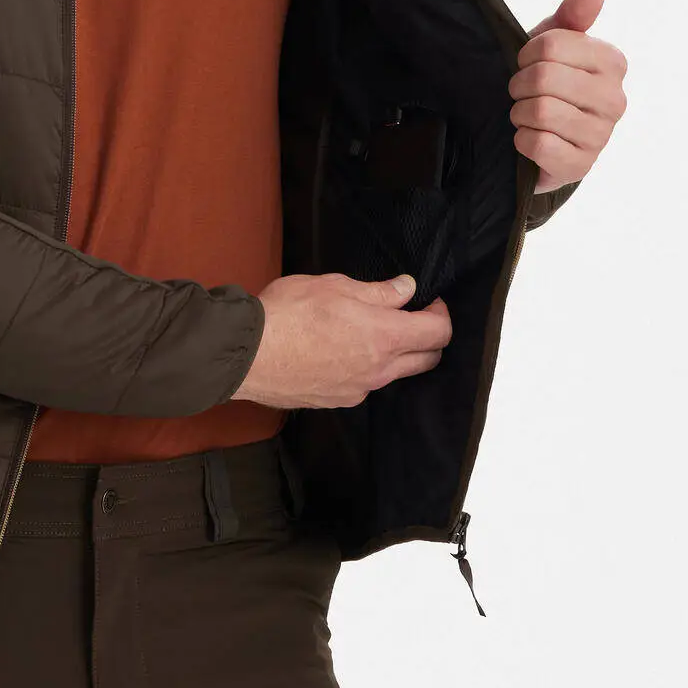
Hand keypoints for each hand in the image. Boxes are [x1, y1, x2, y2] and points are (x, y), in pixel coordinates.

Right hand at [231, 271, 451, 409]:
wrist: (246, 354)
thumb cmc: (288, 313)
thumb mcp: (335, 287)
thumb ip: (378, 292)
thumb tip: (406, 288)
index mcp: (384, 337)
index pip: (438, 332)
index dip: (441, 314)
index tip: (428, 301)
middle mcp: (378, 370)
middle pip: (426, 360)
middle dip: (427, 338)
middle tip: (409, 317)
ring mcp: (358, 390)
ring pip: (394, 374)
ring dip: (394, 355)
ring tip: (366, 332)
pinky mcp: (336, 401)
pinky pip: (364, 385)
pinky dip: (364, 369)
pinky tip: (339, 352)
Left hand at [511, 0, 625, 191]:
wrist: (540, 138)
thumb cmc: (547, 84)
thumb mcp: (554, 45)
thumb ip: (571, 16)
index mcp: (612, 62)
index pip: (552, 45)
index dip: (525, 54)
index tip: (526, 64)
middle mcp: (615, 99)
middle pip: (544, 77)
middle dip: (519, 85)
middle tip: (521, 93)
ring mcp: (601, 136)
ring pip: (540, 111)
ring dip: (519, 114)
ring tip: (526, 115)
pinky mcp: (581, 165)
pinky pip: (538, 144)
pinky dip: (521, 141)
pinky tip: (530, 139)